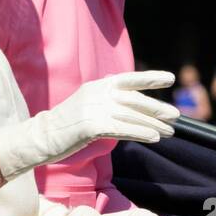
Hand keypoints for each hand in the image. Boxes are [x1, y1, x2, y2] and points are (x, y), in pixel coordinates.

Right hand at [0, 71, 179, 179]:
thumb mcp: (86, 106)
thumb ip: (106, 102)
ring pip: (131, 115)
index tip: (170, 78)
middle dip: (157, 108)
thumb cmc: (65, 126)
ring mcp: (93, 108)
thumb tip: (131, 105)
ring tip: (169, 131)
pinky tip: (154, 137)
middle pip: (134, 99)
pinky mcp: (91, 125)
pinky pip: (122, 129)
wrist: (40, 137)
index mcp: (97, 86)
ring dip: (153, 124)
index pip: (128, 79)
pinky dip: (140, 132)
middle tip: (176, 116)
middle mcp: (97, 93)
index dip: (150, 78)